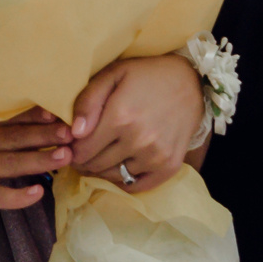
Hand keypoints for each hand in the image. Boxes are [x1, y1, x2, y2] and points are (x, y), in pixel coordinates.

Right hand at [0, 113, 71, 227]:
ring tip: (65, 157)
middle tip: (72, 131)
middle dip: (44, 134)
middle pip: (14, 139)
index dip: (31, 117)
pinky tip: (37, 194)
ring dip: (40, 158)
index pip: (5, 123)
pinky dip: (18, 195)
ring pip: (12, 163)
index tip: (56, 110)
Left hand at [68, 54, 205, 193]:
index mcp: (120, 117)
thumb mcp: (113, 75)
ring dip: (101, 170)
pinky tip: (118, 166)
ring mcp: (156, 156)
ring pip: (113, 176)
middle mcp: (139, 141)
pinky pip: (136, 186)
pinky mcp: (169, 167)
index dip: (72, 148)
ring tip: (99, 156)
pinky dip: (122, 181)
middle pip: (95, 165)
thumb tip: (74, 133)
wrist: (190, 83)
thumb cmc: (146, 76)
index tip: (72, 143)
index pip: (82, 149)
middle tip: (82, 151)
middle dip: (83, 160)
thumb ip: (88, 101)